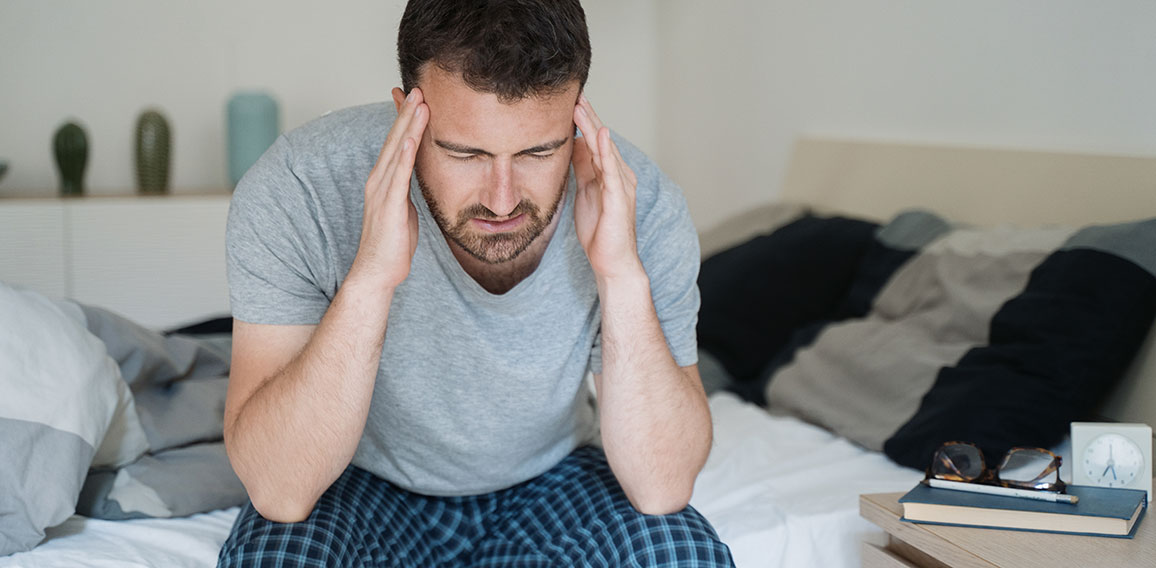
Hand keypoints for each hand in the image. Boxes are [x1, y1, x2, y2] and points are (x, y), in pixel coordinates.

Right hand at [351, 87, 428, 290]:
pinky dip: (403, 155)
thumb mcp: (404, 209)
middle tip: (419, 88)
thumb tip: (415, 179)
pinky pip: (398, 176)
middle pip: (394, 139)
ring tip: (420, 103)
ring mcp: (382, 192)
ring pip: (396, 151)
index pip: (396, 144)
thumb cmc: (392, 244)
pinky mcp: (389, 206)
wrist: (377, 272)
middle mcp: (379, 181)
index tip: (417, 99)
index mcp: (384, 181)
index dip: (406, 120)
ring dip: (408, 126)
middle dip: (407, 113)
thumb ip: (407, 190)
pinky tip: (410, 138)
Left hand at [571, 94, 643, 279]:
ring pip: (605, 150)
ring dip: (592, 127)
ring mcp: (621, 185)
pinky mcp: (619, 198)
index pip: (594, 142)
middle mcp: (619, 175)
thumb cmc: (599, 231)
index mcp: (609, 174)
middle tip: (574, 94)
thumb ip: (582, 171)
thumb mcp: (585, 193)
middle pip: (601, 140)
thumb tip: (572, 147)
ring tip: (581, 106)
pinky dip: (605, 151)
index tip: (569, 101)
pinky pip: (611, 170)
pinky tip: (599, 134)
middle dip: (587, 117)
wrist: (611, 262)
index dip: (583, 122)